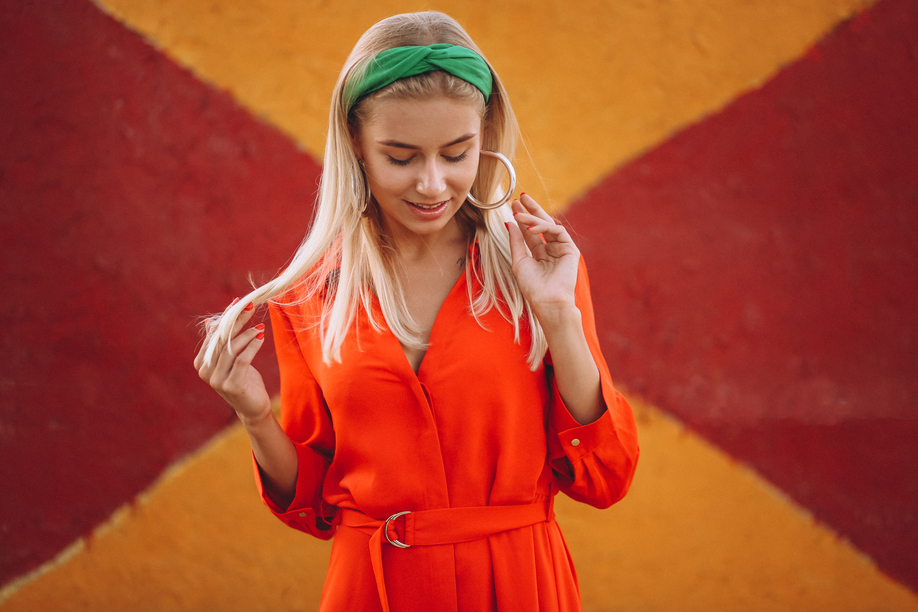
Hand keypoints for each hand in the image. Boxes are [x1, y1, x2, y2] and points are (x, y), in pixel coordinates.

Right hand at [194, 300, 271, 426]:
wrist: (253, 407)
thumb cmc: (243, 379)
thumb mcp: (231, 359)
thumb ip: (220, 342)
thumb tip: (210, 321)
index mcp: (201, 363)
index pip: (213, 335)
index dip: (226, 317)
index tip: (238, 302)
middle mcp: (205, 372)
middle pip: (222, 339)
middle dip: (237, 321)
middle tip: (250, 306)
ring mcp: (217, 380)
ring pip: (231, 349)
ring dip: (247, 334)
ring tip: (259, 327)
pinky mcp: (232, 386)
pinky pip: (242, 360)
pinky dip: (252, 346)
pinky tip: (261, 337)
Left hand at [507, 193, 579, 319]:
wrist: (547, 301)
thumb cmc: (533, 287)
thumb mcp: (519, 261)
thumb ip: (517, 242)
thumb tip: (510, 223)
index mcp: (540, 254)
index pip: (531, 231)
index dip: (523, 218)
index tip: (513, 205)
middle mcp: (552, 249)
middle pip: (542, 224)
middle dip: (532, 209)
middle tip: (520, 197)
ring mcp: (562, 249)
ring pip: (548, 226)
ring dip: (533, 218)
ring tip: (518, 214)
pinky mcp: (570, 249)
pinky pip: (558, 231)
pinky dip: (544, 227)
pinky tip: (531, 228)